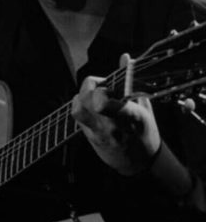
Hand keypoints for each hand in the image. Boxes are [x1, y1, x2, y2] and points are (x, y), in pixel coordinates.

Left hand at [71, 54, 160, 175]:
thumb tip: (125, 57)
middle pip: (88, 100)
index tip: (110, 84)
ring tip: (95, 96)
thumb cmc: (145, 132)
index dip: (102, 89)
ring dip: (82, 95)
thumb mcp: (145, 107)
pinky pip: (76, 115)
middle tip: (103, 86)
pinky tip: (92, 106)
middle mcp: (111, 125)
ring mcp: (98, 132)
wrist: (139, 164)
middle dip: (92, 85)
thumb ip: (132, 81)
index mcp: (130, 118)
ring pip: (77, 108)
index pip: (107, 102)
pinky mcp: (88, 137)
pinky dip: (80, 105)